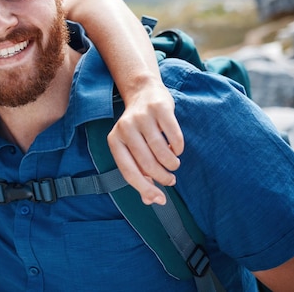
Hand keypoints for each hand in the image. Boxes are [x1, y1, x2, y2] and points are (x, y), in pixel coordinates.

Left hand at [107, 83, 183, 204]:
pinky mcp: (159, 108)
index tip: (160, 199)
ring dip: (172, 164)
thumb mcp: (131, 148)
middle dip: (163, 177)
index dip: (145, 189)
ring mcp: (142, 117)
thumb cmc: (138, 127)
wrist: (143, 92)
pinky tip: (177, 148)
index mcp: (114, 140)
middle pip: (147, 164)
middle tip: (170, 180)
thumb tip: (150, 201)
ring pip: (161, 151)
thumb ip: (139, 173)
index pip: (129, 172)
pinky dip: (178, 147)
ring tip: (174, 164)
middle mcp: (125, 128)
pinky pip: (174, 135)